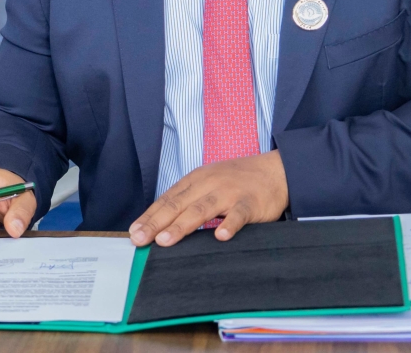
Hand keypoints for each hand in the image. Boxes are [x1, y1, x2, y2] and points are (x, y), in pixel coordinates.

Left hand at [129, 150, 287, 247]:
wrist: (276, 170)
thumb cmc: (237, 181)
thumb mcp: (209, 184)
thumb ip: (189, 201)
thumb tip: (162, 224)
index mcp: (195, 180)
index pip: (167, 199)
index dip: (149, 216)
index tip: (134, 232)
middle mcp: (208, 184)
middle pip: (178, 204)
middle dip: (156, 223)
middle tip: (140, 239)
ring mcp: (229, 193)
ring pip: (202, 209)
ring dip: (182, 225)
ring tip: (166, 240)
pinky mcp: (251, 203)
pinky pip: (238, 215)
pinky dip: (229, 225)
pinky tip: (220, 237)